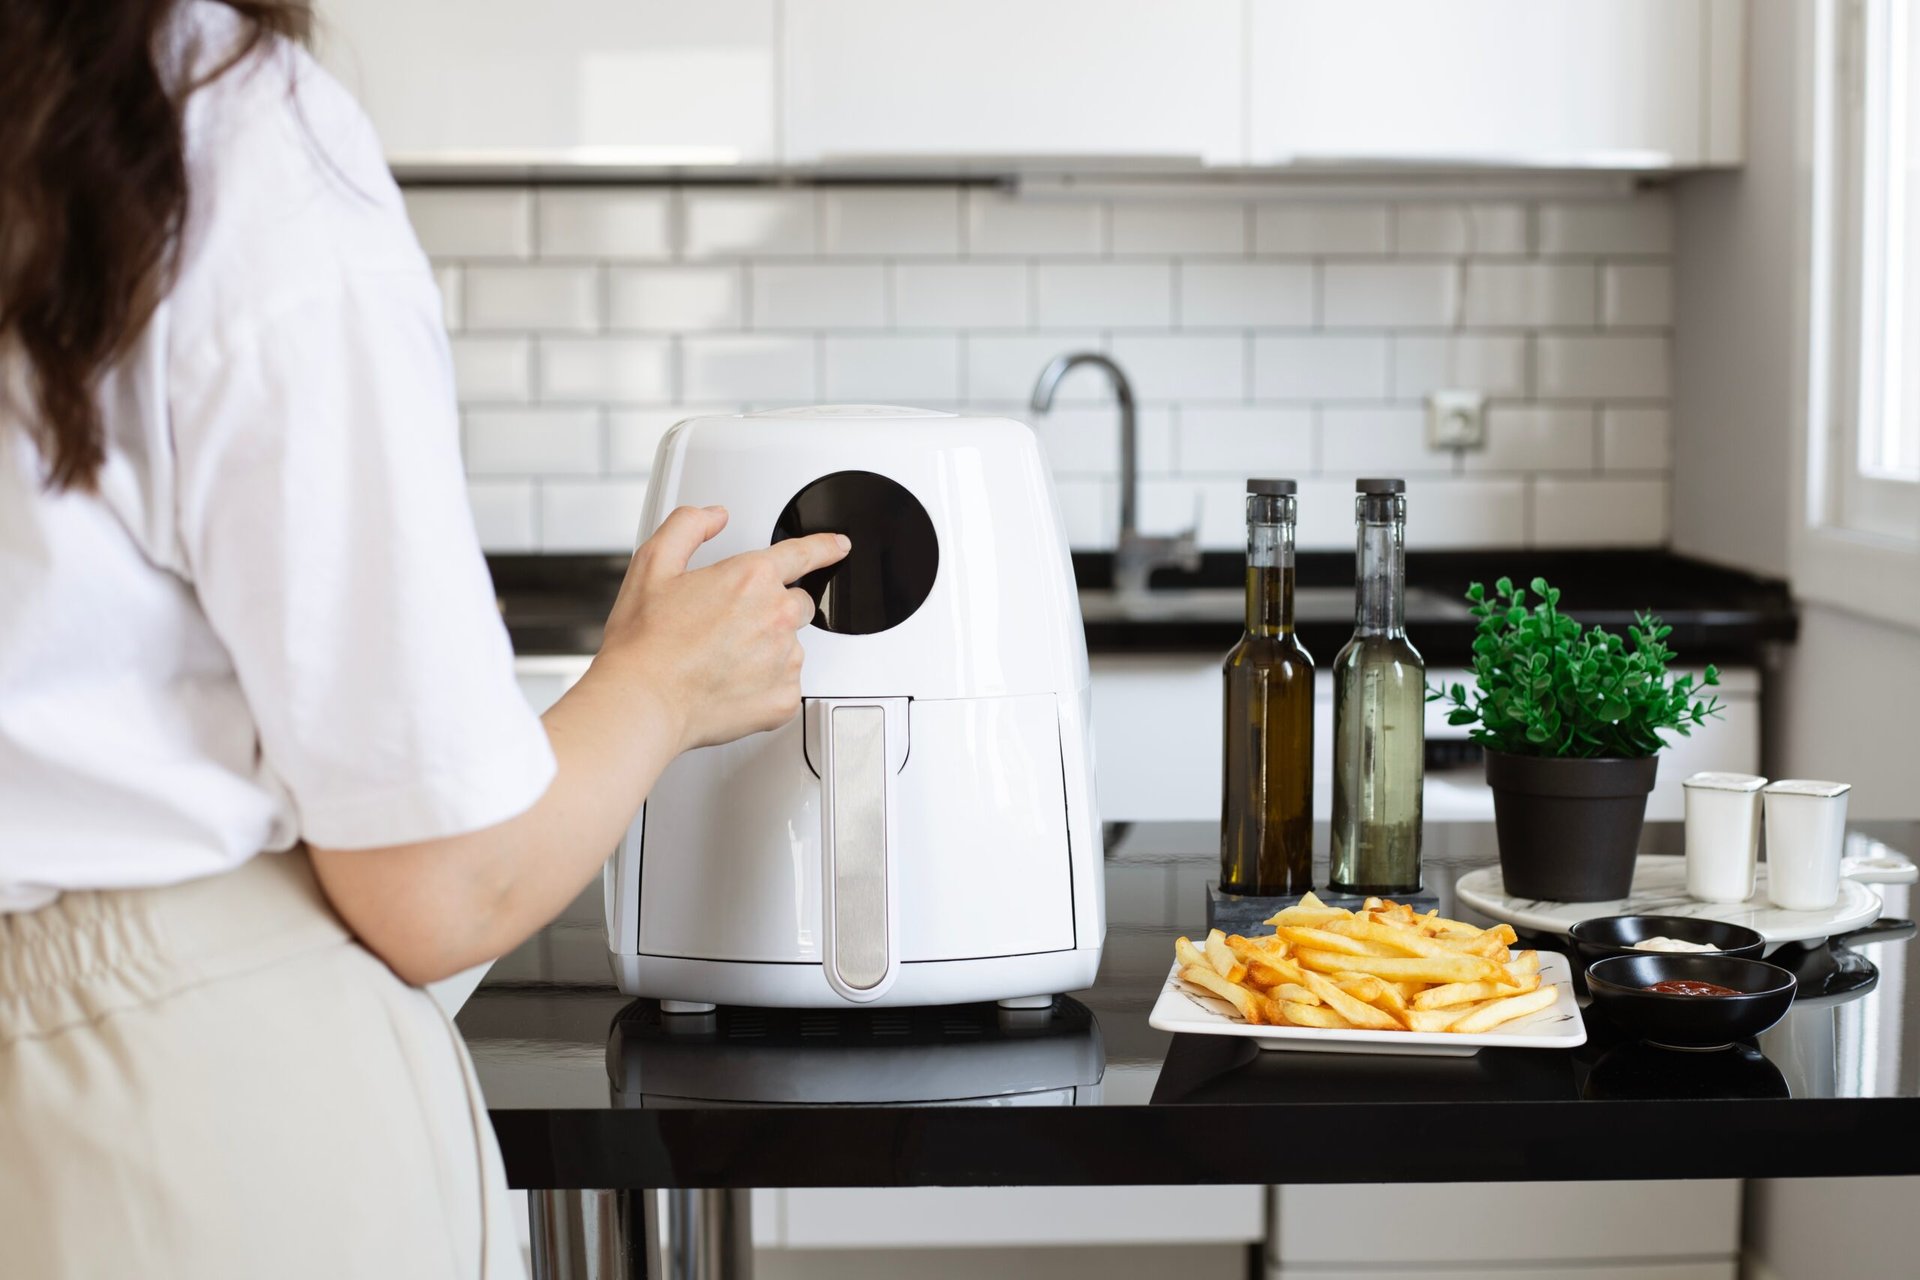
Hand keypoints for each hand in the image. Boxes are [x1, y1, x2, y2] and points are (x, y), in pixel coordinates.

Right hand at [593, 505, 849, 752]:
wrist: (644, 701)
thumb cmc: (646, 641)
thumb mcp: (654, 564)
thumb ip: (689, 527)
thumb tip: (715, 516)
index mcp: (752, 578)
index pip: (803, 554)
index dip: (824, 547)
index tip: (838, 546)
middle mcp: (777, 615)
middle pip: (798, 604)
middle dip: (771, 610)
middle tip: (730, 628)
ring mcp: (785, 659)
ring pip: (791, 646)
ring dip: (768, 650)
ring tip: (722, 660)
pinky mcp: (785, 697)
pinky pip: (786, 685)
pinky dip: (765, 686)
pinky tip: (731, 685)